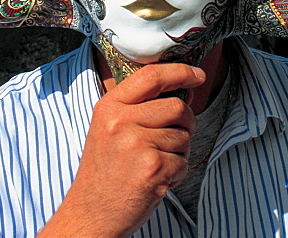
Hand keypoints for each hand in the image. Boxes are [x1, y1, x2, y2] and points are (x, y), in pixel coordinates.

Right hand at [38, 63, 205, 236]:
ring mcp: (136, 144)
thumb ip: (139, 107)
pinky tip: (155, 181)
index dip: (181, 72)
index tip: (197, 75)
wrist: (90, 215)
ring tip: (154, 165)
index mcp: (109, 107)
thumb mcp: (109, 129)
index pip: (152, 75)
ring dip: (179, 153)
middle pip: (177, 106)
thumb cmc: (105, 173)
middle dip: (186, 123)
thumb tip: (184, 91)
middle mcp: (121, 121)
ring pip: (184, 136)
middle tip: (172, 141)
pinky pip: (183, 162)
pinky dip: (176, 174)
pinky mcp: (152, 167)